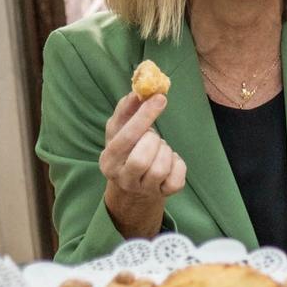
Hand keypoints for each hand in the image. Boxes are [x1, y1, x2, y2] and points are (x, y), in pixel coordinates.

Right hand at [100, 92, 185, 235]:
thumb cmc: (127, 149)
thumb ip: (126, 110)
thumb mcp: (119, 130)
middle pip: (141, 158)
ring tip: (160, 149)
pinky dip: (178, 164)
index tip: (160, 98)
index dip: (144, 117)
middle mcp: (122, 178)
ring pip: (160, 168)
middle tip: (153, 136)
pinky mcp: (163, 194)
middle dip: (153, 141)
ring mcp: (143, 189)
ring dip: (166, 151)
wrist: (133, 187)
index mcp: (108, 159)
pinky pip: (177, 179)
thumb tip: (137, 92)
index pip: (125, 138)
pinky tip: (169, 161)